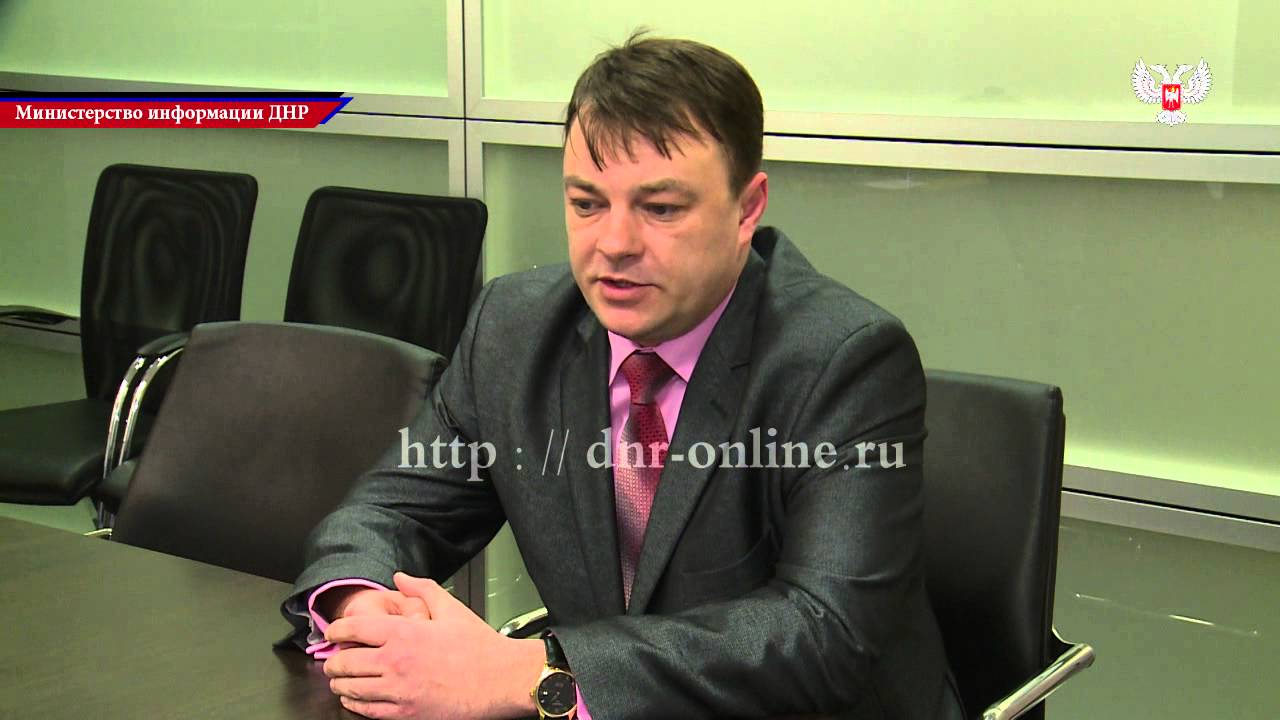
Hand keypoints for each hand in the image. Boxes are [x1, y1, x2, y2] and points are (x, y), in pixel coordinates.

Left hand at [323, 572, 545, 719]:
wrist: (500, 679)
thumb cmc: (478, 645)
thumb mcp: (451, 608)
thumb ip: (422, 588)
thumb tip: (399, 578)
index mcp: (404, 632)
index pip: (354, 629)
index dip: (337, 630)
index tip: (332, 632)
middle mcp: (395, 661)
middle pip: (346, 662)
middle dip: (333, 662)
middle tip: (331, 661)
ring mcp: (399, 690)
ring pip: (352, 690)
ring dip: (340, 685)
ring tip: (338, 681)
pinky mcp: (407, 713)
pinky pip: (368, 711)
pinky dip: (354, 705)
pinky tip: (353, 700)